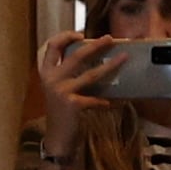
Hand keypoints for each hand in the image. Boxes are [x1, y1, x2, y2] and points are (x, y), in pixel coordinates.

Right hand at [35, 30, 124, 157]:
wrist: (57, 136)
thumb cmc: (61, 110)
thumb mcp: (58, 88)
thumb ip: (67, 74)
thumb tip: (93, 58)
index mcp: (46, 72)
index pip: (51, 47)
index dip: (65, 37)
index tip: (80, 34)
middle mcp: (51, 79)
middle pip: (76, 55)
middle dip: (94, 45)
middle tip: (110, 38)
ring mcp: (61, 91)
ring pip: (91, 74)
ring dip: (110, 65)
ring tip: (124, 57)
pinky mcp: (73, 103)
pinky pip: (97, 98)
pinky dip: (107, 100)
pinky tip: (114, 102)